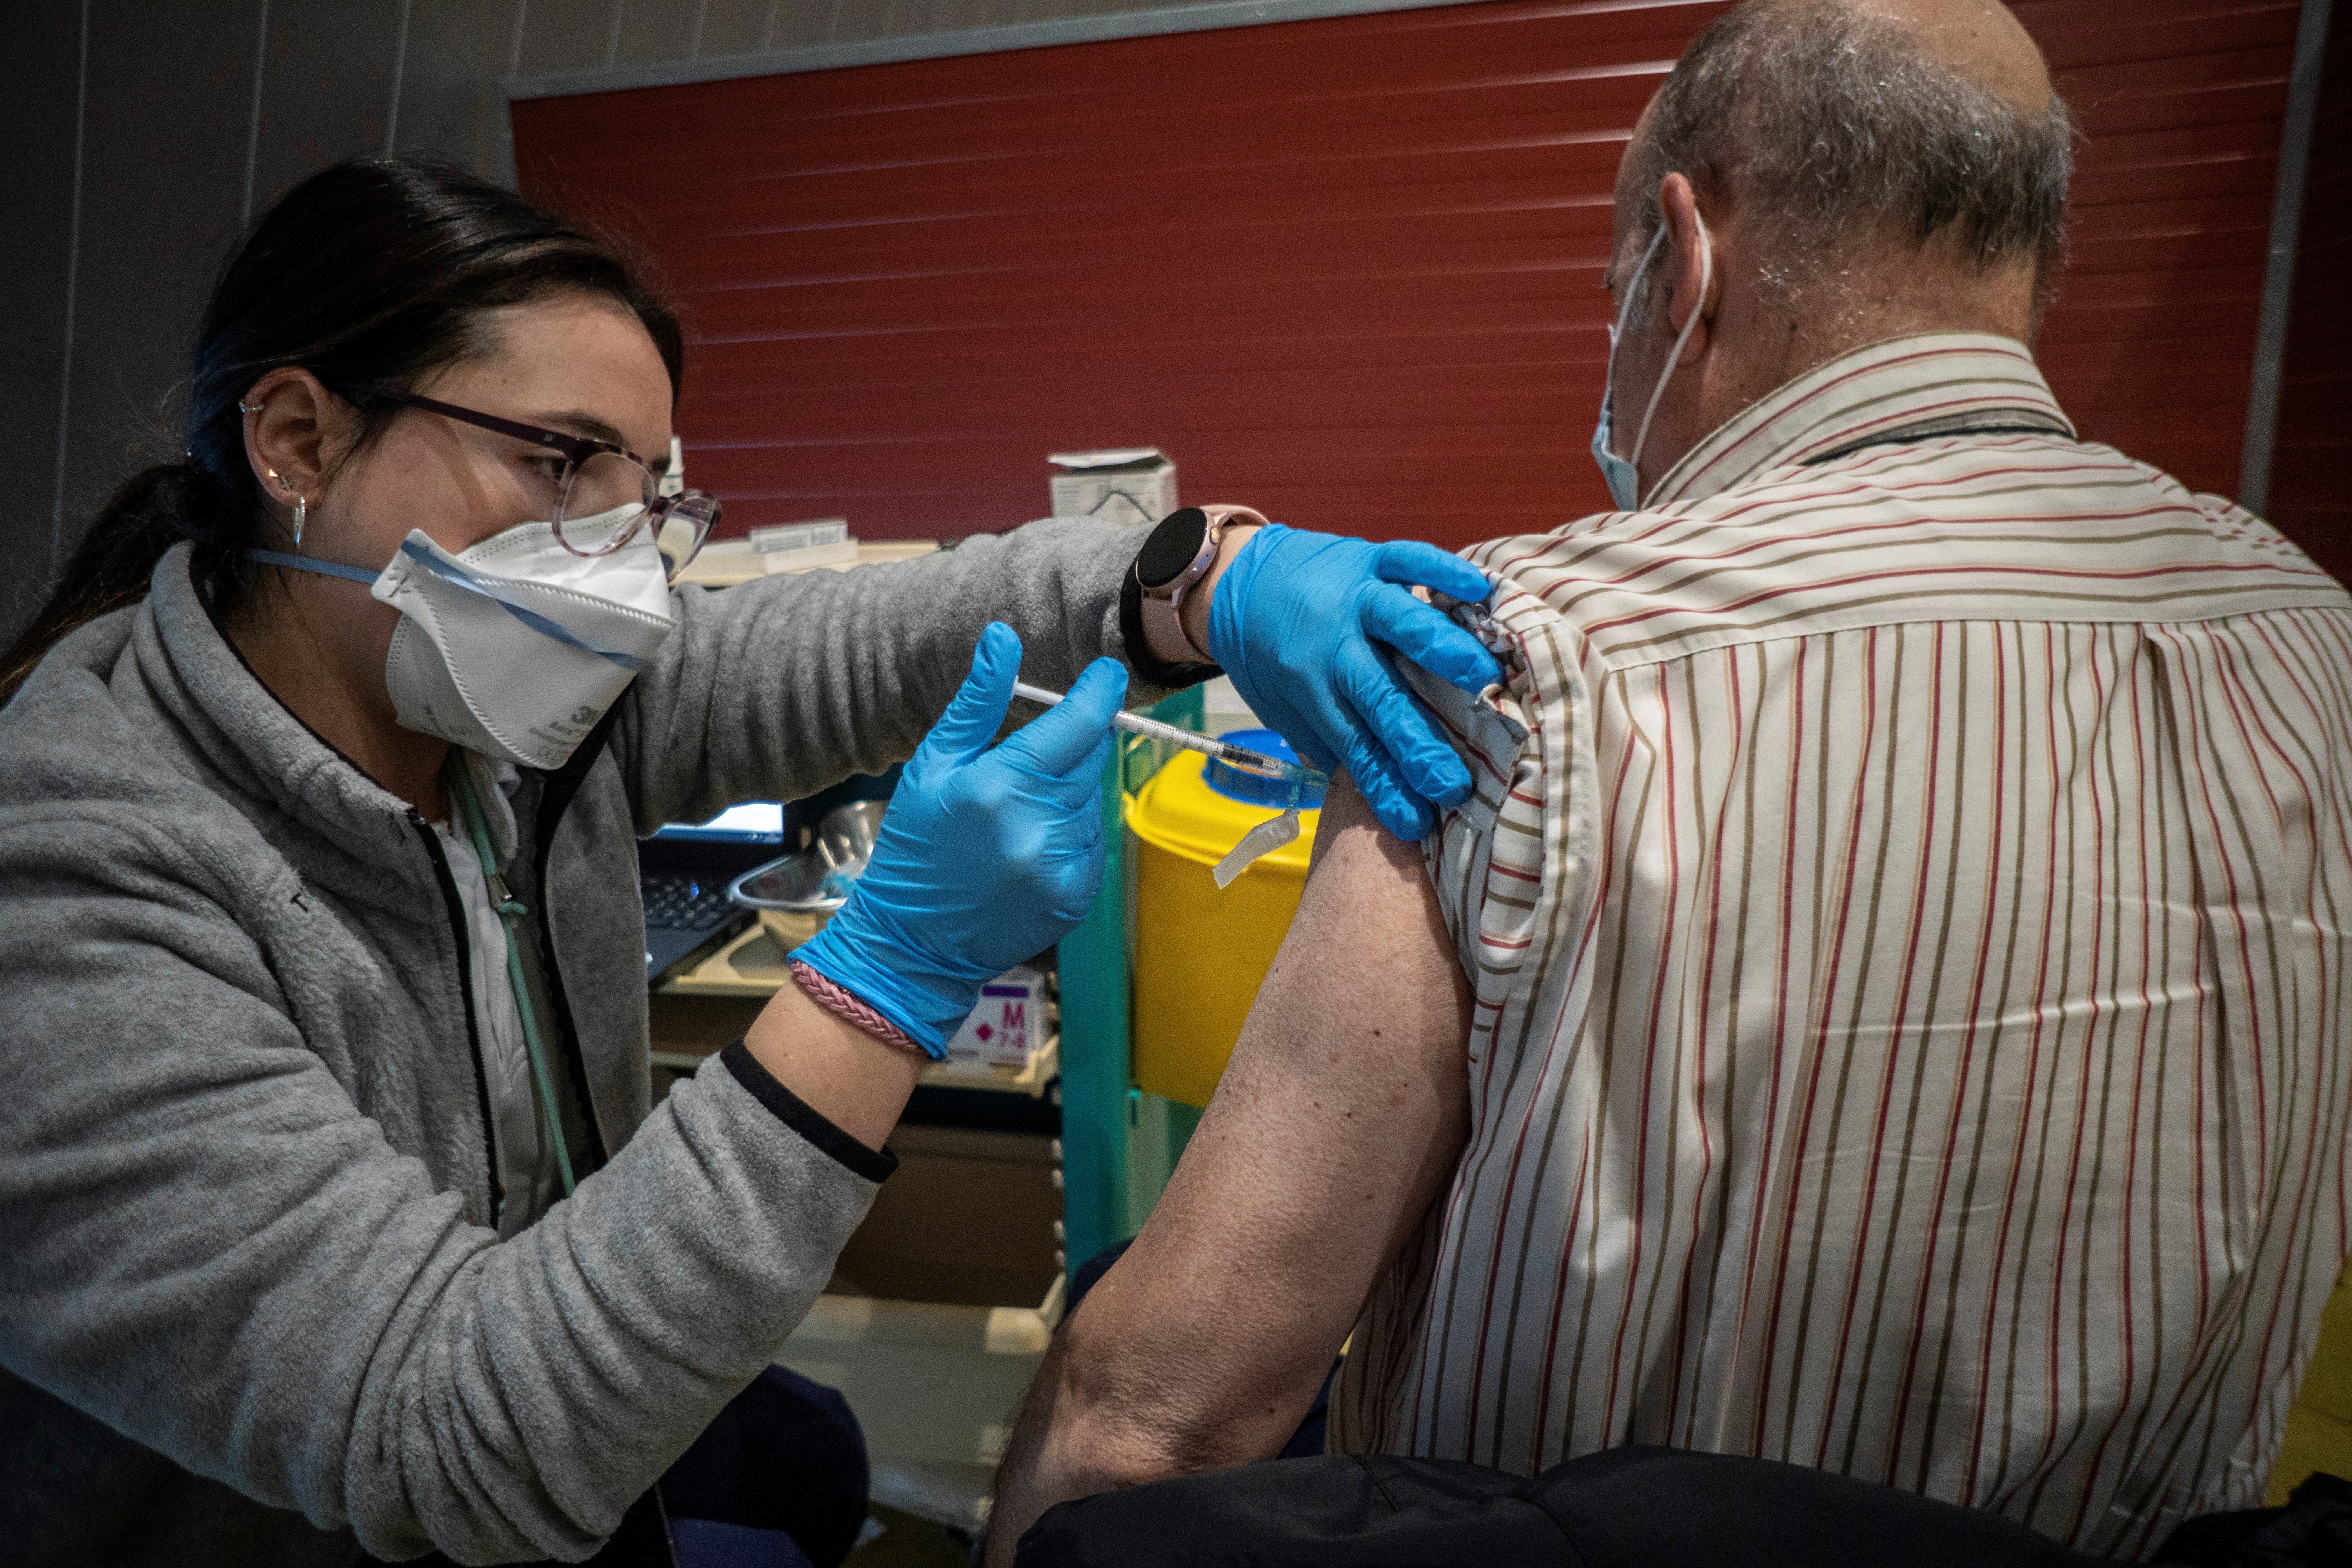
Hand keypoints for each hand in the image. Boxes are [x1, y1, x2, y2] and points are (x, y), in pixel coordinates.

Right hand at [793, 624, 1126, 1054]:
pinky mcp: (1077, 896)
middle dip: (1073, 744)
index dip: (1099, 693)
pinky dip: (1070, 833)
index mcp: (1001, 787)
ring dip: (1066, 794)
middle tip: (1033, 758)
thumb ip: (977, 703)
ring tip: (1016, 815)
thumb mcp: (932, 767)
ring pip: (1092, 800)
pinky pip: (1092, 841)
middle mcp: (1040, 827)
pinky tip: (1028, 846)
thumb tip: (1003, 638)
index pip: (1077, 724)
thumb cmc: (917, 848)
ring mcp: (1063, 866)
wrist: (913, 944)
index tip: (1107, 674)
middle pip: (1091, 758)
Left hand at [1205, 523, 1499, 839]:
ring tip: (1483, 678)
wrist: (1237, 579)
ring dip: (1442, 650)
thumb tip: (1383, 788)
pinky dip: (1443, 569)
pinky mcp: (1368, 558)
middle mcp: (1331, 643)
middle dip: (1417, 745)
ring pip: (1401, 623)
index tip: (1416, 822)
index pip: (1353, 744)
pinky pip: (1408, 558)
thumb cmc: (1270, 656)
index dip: (1384, 785)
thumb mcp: (1285, 707)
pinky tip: (1480, 588)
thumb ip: (1330, 739)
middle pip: (1381, 697)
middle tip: (1453, 784)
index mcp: (1308, 686)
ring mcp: (1354, 597)